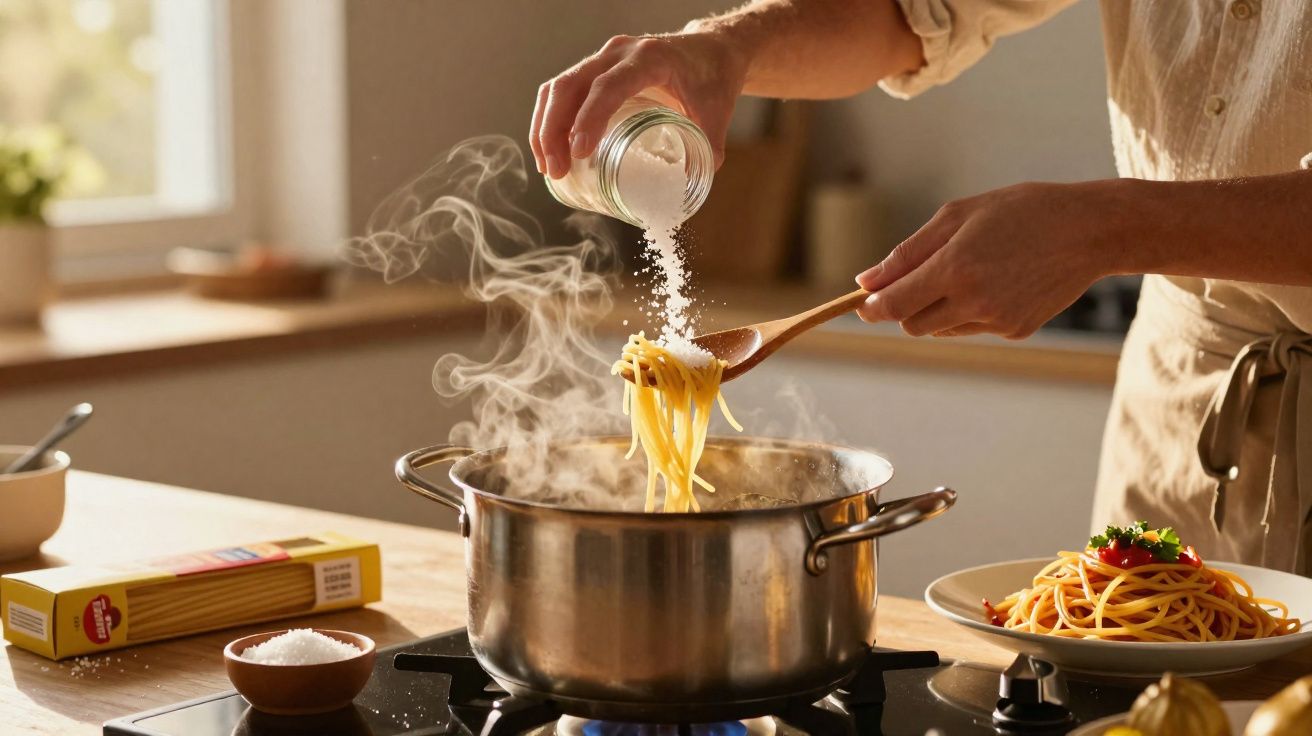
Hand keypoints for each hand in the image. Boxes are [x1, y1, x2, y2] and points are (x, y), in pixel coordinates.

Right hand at [529, 31, 748, 178]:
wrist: (711, 50)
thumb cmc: (714, 79)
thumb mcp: (717, 115)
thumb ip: (707, 151)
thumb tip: (686, 191)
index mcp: (650, 58)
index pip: (609, 86)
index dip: (590, 118)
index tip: (579, 152)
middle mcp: (619, 52)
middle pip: (571, 86)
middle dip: (554, 130)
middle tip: (557, 171)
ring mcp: (603, 58)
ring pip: (558, 87)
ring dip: (544, 128)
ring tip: (548, 168)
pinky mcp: (595, 69)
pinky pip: (560, 90)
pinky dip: (548, 120)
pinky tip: (548, 150)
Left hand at [854, 181, 1120, 338]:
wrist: (1090, 231)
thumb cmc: (1021, 211)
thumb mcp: (958, 216)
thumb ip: (908, 253)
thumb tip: (866, 282)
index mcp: (955, 267)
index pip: (894, 305)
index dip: (872, 308)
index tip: (861, 305)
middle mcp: (974, 300)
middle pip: (912, 324)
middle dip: (904, 307)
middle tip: (916, 281)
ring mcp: (996, 320)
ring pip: (940, 329)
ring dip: (936, 309)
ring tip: (966, 271)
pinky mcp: (1015, 331)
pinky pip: (972, 328)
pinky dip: (968, 312)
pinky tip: (995, 282)